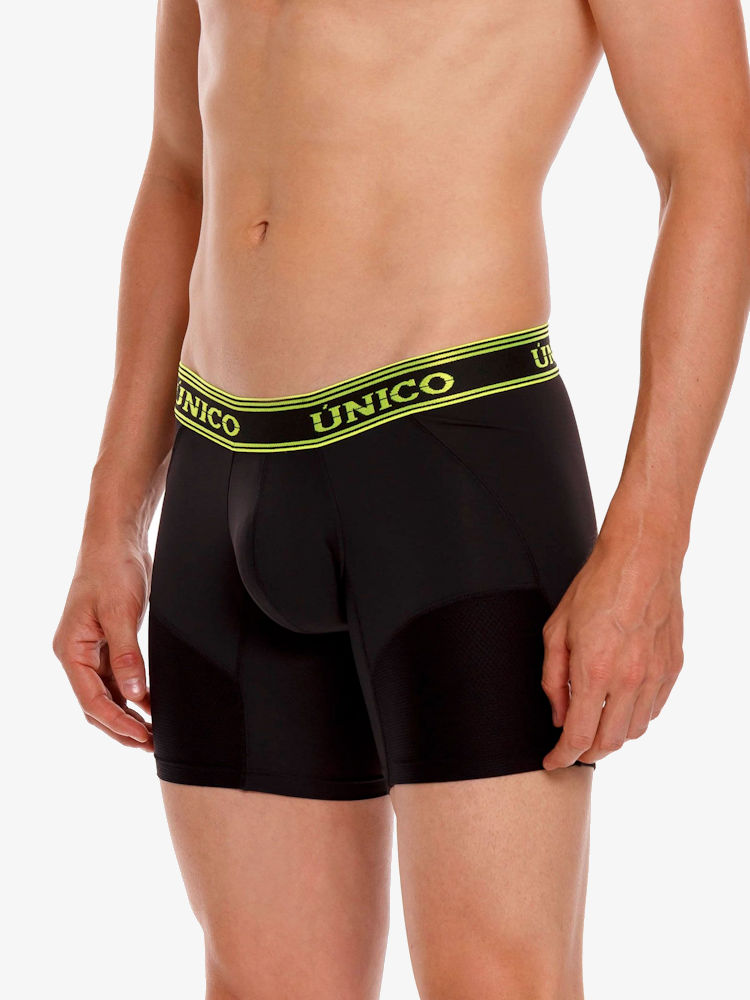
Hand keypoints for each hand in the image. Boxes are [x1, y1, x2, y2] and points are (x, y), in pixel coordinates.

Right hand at [52, 538, 153, 750]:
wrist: (118, 541)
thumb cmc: (112, 569)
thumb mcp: (120, 613)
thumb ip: (127, 656)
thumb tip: (135, 694)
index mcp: (71, 649)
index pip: (90, 699)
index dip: (116, 722)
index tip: (141, 736)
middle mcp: (78, 653)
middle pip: (96, 704)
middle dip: (121, 727)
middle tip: (150, 744)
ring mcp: (93, 649)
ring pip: (108, 694)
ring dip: (128, 714)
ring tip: (152, 733)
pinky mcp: (110, 641)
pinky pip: (118, 677)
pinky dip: (134, 694)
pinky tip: (151, 705)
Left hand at [541, 534, 683, 767]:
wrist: (641, 559)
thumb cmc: (596, 587)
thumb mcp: (556, 630)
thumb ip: (553, 678)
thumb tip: (558, 714)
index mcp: (593, 671)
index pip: (577, 736)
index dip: (562, 757)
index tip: (552, 761)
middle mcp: (628, 680)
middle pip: (609, 742)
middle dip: (587, 753)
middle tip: (572, 749)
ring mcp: (654, 675)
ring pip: (635, 730)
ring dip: (613, 737)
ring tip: (596, 728)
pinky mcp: (672, 667)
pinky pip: (654, 709)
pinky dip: (636, 718)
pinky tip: (621, 708)